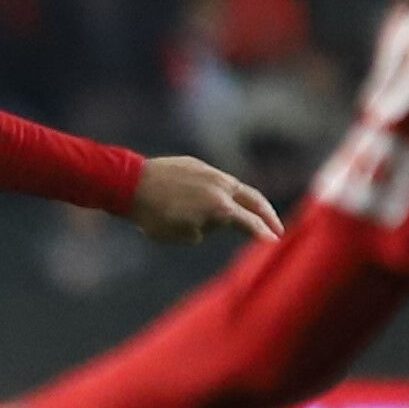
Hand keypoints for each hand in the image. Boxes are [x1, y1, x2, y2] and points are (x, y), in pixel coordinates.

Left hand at [133, 152, 283, 246]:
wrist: (131, 184)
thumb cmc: (154, 216)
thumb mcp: (184, 235)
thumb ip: (208, 228)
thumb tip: (216, 221)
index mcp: (220, 208)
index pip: (250, 223)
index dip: (264, 234)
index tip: (274, 242)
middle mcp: (221, 187)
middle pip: (254, 200)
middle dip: (268, 215)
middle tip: (277, 228)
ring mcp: (211, 173)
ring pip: (238, 187)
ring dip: (250, 201)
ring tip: (255, 213)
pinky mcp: (198, 165)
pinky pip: (219, 180)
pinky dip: (228, 191)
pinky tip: (226, 198)